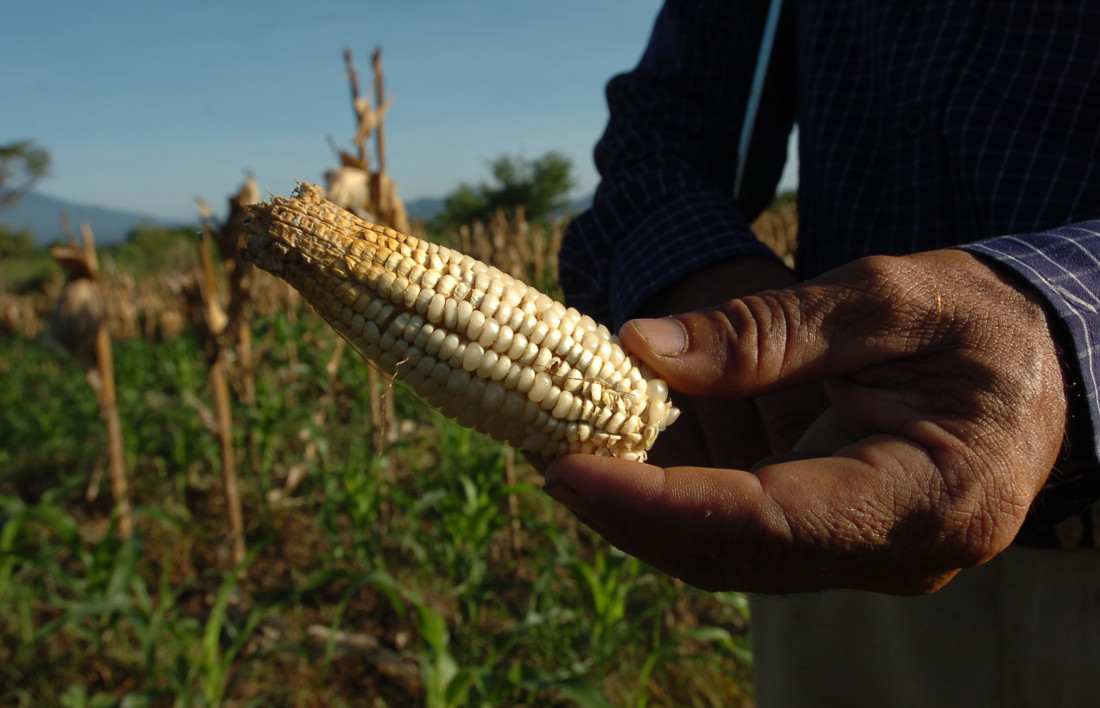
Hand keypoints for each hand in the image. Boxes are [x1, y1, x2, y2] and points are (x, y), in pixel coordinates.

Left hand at [544, 250, 1066, 594]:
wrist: (1037, 361)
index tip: (565, 470)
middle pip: (733, 554)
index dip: (658, 505)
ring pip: (728, 555)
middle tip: (543, 456)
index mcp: (930, 497)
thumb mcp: (885, 297)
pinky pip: (741, 536)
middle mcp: (896, 554)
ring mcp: (864, 559)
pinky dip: (675, 502)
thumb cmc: (978, 320)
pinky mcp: (836, 543)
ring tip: (565, 452)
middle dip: (629, 513)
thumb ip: (769, 332)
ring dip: (641, 512)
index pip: (768, 522)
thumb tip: (642, 349)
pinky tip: (623, 458)